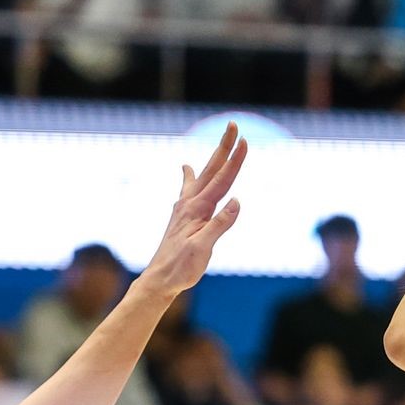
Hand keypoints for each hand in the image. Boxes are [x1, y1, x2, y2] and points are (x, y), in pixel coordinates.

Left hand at [136, 123, 247, 298]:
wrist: (159, 279)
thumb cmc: (181, 268)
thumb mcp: (202, 249)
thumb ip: (219, 225)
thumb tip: (237, 202)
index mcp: (198, 209)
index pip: (222, 180)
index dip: (235, 160)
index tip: (245, 141)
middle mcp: (190, 203)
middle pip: (212, 169)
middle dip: (224, 147)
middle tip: (233, 125)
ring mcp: (184, 208)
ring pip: (203, 176)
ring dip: (213, 158)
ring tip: (219, 142)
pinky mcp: (182, 216)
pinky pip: (189, 189)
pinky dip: (191, 176)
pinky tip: (187, 169)